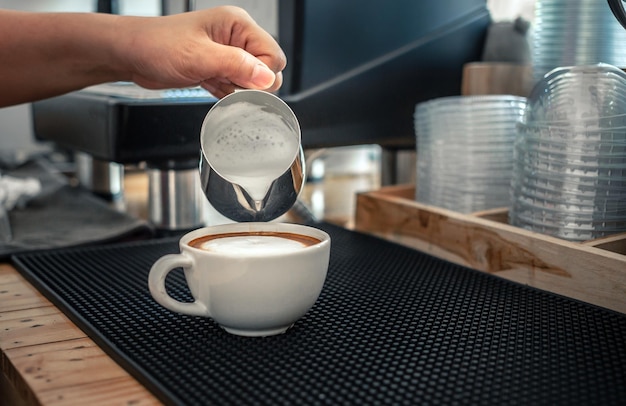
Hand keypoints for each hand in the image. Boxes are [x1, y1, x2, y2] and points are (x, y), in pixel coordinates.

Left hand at [118, 6, 286, 97]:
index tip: (242, 84)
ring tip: (213, 83)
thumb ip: (236, 66)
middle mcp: (237, 38)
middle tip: (226, 83)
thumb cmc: (157, 45)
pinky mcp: (220, 69)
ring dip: (237, 90)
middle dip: (251, 84)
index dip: (262, 75)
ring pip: (253, 82)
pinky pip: (237, 88)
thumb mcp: (199, 57)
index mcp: (238, 25)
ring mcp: (228, 55)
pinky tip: (211, 88)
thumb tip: (267, 78)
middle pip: (268, 70)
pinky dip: (228, 94)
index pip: (273, 55)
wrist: (131, 54)